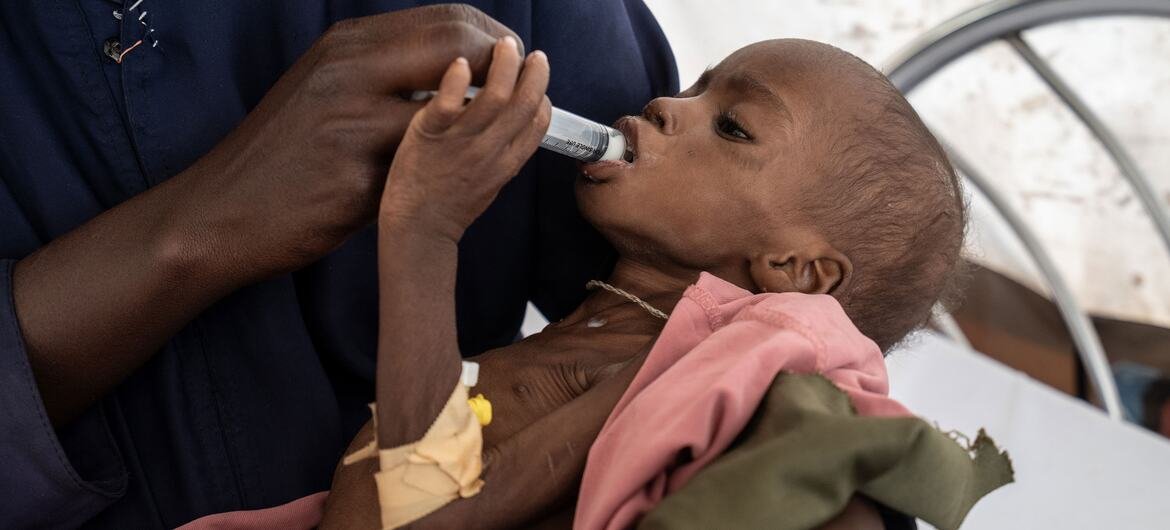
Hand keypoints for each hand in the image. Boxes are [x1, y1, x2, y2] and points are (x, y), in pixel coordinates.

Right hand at [168, 5, 519, 280]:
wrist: (221, 212)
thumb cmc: (282, 153)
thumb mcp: (326, 88)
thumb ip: (385, 71)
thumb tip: (457, 65)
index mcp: (346, 47)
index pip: (445, 20)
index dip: (494, 37)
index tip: (514, 57)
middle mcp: (349, 74)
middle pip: (456, 49)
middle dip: (503, 69)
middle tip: (522, 91)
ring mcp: (351, 127)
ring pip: (452, 114)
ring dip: (484, 126)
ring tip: (495, 138)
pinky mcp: (357, 183)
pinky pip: (426, 172)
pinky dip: (448, 174)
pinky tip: (450, 182)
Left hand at [379, 37, 551, 241]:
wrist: (419, 230)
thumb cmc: (451, 207)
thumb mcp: (491, 184)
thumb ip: (504, 154)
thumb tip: (512, 126)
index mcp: (508, 162)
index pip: (539, 122)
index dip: (543, 96)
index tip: (536, 81)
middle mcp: (490, 151)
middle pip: (523, 103)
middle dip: (534, 73)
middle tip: (531, 54)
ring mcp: (461, 144)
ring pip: (494, 96)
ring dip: (503, 65)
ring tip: (503, 46)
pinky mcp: (429, 137)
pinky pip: (448, 104)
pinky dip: (457, 80)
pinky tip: (460, 64)